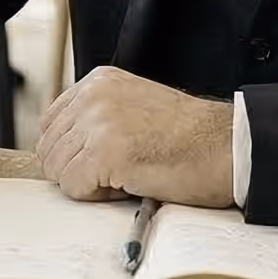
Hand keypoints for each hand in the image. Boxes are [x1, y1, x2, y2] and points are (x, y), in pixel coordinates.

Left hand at [35, 68, 234, 207]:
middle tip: (117, 173)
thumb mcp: (135, 109)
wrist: (228, 148)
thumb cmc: (191, 138)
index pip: (50, 123)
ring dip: (88, 184)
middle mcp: (93, 95)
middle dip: (77, 169)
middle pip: (49, 148)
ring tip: (126, 177)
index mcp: (99, 81)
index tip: (100, 161)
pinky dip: (96, 197)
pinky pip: (72, 187)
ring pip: (57, 169)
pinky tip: (128, 186)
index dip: (71, 152)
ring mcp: (97, 122)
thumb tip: (63, 148)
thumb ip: (98, 117)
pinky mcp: (105, 152)